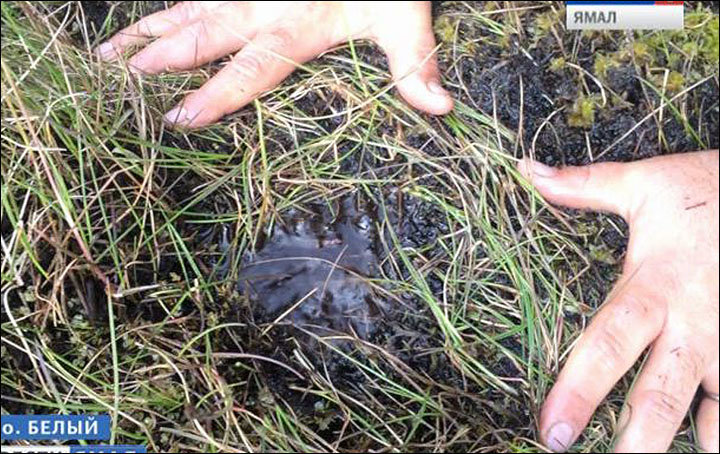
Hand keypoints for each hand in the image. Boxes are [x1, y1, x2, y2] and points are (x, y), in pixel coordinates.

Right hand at [96, 1, 452, 127]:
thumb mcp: (405, 16)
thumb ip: (415, 63)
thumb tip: (442, 108)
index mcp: (297, 27)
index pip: (250, 69)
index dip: (216, 96)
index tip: (179, 118)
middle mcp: (260, 6)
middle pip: (201, 38)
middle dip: (158, 62)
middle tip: (115, 84)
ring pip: (186, 11)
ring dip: (145, 34)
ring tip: (107, 55)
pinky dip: (166, 6)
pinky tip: (138, 22)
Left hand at [519, 151, 718, 452]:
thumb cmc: (707, 192)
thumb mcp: (644, 185)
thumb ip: (584, 187)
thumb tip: (527, 172)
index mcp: (653, 288)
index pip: (607, 346)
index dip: (577, 390)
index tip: (551, 427)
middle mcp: (692, 326)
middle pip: (657, 396)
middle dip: (628, 440)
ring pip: (706, 411)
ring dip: (676, 443)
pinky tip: (706, 448)